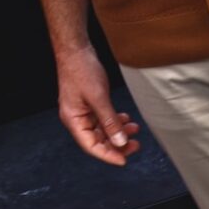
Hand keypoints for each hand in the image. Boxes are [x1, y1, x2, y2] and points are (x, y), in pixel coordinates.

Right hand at [57, 46, 140, 166]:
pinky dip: (115, 121)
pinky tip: (126, 119)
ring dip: (118, 132)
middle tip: (135, 145)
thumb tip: (120, 142)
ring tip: (134, 130)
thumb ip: (110, 121)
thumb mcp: (99, 97)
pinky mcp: (88, 103)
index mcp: (73, 120)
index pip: (90, 146)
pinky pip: (102, 119)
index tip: (124, 159)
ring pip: (102, 130)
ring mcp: (82, 111)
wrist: (76, 49)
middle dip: (117, 144)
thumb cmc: (81, 70)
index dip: (108, 155)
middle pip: (97, 140)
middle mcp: (76, 118)